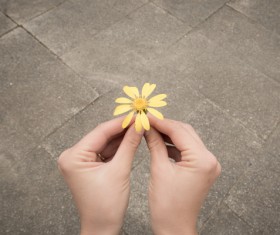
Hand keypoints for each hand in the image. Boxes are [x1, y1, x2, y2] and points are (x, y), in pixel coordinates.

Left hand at [57, 117, 142, 234]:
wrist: (102, 227)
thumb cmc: (106, 206)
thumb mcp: (120, 171)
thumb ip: (129, 145)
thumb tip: (138, 126)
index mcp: (74, 157)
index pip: (100, 132)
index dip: (120, 122)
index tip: (136, 115)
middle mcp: (73, 156)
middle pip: (101, 136)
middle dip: (121, 129)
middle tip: (139, 120)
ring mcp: (80, 161)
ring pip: (104, 142)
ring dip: (121, 137)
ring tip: (137, 128)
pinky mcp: (88, 165)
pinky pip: (104, 151)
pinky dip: (118, 146)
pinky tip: (130, 139)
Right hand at [145, 117, 220, 234]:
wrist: (175, 227)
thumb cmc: (167, 206)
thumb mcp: (159, 170)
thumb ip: (155, 144)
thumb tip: (148, 127)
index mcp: (202, 160)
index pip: (179, 132)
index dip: (161, 122)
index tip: (147, 117)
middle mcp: (209, 160)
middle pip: (185, 133)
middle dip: (166, 126)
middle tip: (148, 122)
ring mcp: (207, 164)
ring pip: (187, 140)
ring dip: (169, 135)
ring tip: (151, 131)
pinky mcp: (202, 169)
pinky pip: (187, 150)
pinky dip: (174, 145)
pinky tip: (160, 143)